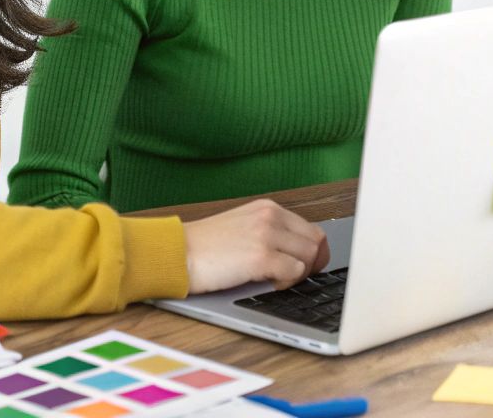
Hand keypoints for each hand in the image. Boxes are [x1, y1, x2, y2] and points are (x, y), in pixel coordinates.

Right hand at [183, 198, 330, 294]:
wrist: (177, 253)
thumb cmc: (205, 246)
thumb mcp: (243, 227)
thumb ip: (271, 233)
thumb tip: (302, 254)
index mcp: (267, 208)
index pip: (311, 230)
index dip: (312, 253)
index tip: (303, 267)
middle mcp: (270, 216)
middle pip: (315, 243)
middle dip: (309, 265)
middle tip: (289, 277)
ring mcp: (266, 235)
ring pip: (309, 258)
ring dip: (297, 275)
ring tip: (275, 279)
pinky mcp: (261, 256)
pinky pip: (294, 272)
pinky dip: (286, 283)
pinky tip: (268, 283)